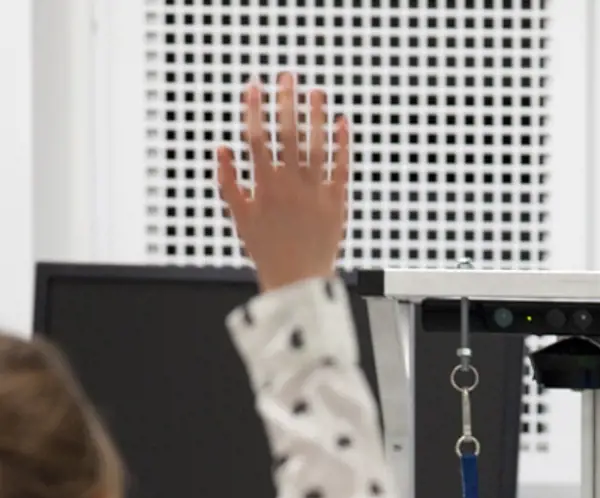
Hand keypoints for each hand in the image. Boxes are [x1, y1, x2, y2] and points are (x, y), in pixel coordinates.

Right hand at [217, 74, 349, 292]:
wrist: (298, 283)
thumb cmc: (268, 252)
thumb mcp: (240, 218)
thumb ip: (229, 182)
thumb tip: (221, 149)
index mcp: (264, 188)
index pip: (256, 139)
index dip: (254, 110)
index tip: (254, 88)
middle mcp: (290, 187)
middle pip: (288, 135)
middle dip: (286, 103)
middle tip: (287, 77)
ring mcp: (315, 194)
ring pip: (316, 146)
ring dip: (316, 116)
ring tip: (316, 92)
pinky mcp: (336, 203)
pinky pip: (341, 168)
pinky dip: (342, 144)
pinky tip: (342, 122)